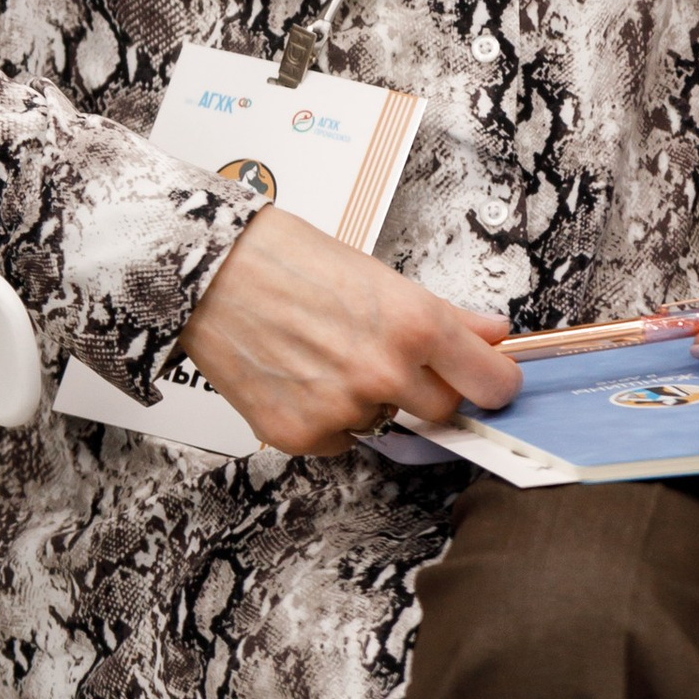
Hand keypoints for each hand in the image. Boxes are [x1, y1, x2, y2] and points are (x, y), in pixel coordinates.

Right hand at [177, 206, 519, 457]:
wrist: (205, 272)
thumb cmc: (284, 259)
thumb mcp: (375, 273)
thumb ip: (442, 314)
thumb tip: (491, 333)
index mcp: (414, 324)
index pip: (491, 383)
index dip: (493, 381)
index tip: (489, 382)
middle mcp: (384, 372)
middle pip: (443, 413)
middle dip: (425, 391)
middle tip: (387, 358)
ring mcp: (343, 409)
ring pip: (384, 423)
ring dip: (368, 400)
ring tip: (324, 354)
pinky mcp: (302, 435)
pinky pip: (338, 439)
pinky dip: (324, 416)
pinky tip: (298, 375)